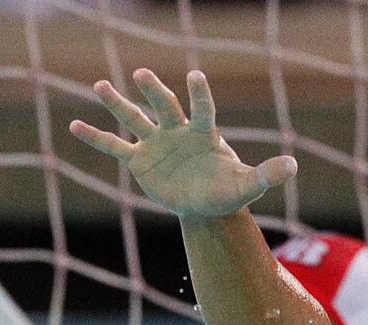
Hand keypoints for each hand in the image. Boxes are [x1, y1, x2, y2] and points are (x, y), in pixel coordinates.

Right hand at [69, 69, 295, 218]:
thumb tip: (293, 166)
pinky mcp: (139, 160)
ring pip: (134, 119)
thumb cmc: (229, 190)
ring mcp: (156, 143)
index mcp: (203, 134)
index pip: (202, 110)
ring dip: (118, 104)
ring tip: (100, 86)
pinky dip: (96, 138)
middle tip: (142, 76)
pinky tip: (74, 126)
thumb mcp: (248, 185)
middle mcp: (177, 132)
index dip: (200, 95)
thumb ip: (267, 174)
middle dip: (154, 92)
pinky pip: (114, 146)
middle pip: (164, 107)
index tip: (196, 76)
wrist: (207, 205)